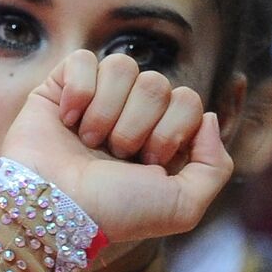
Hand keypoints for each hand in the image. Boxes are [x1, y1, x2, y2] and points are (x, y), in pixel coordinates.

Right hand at [0, 50, 231, 241]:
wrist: (56, 210)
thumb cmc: (116, 212)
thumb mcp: (184, 206)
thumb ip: (215, 165)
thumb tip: (209, 118)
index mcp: (161, 138)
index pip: (189, 101)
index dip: (172, 130)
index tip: (150, 162)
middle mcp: (132, 116)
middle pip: (158, 83)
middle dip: (138, 125)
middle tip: (117, 155)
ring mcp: (97, 100)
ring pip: (123, 67)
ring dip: (107, 111)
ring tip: (90, 142)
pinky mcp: (60, 89)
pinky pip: (84, 59)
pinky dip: (79, 91)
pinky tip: (68, 121)